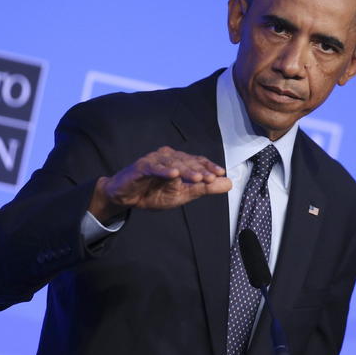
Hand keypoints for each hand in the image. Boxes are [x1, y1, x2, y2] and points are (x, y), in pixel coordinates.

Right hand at [89, 146, 231, 222]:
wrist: (126, 197)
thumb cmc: (153, 193)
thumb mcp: (182, 195)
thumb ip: (204, 189)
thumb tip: (229, 184)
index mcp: (179, 161)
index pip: (197, 161)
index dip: (208, 166)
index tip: (220, 174)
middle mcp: (168, 156)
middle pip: (187, 161)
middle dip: (200, 170)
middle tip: (212, 178)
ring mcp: (154, 160)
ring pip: (173, 163)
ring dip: (186, 170)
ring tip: (198, 178)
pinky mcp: (141, 167)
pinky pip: (153, 167)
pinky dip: (164, 171)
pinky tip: (174, 174)